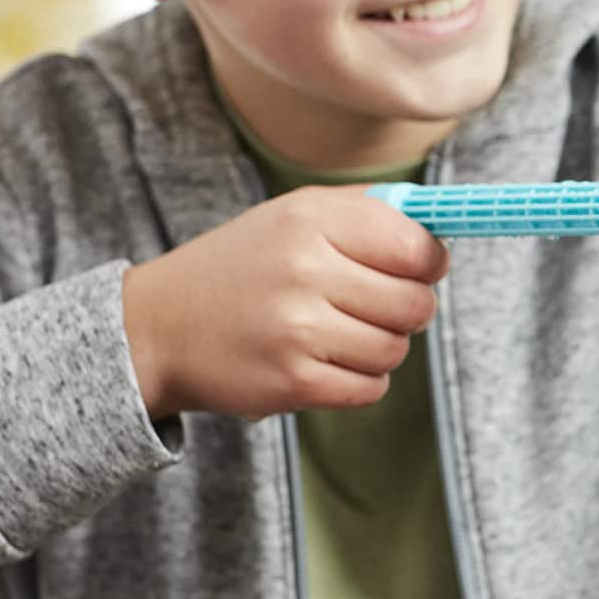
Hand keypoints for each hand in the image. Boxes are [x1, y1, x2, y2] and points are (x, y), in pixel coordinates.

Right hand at [122, 185, 449, 420]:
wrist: (158, 327)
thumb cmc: (244, 265)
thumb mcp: (296, 214)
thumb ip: (370, 211)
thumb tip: (441, 223)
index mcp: (311, 221)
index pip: (417, 248)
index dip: (431, 262)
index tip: (420, 267)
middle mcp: (305, 272)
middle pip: (416, 303)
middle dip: (410, 307)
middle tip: (380, 303)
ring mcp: (298, 331)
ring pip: (396, 349)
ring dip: (381, 345)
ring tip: (342, 332)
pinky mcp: (293, 383)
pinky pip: (371, 387)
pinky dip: (360, 379)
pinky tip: (327, 360)